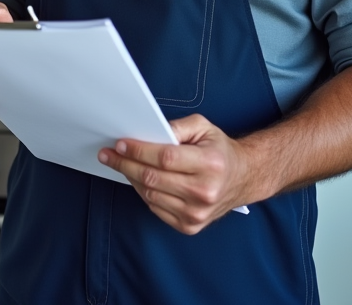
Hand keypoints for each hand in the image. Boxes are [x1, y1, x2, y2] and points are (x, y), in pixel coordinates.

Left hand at [97, 113, 252, 234]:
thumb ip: (178, 126)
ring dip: (130, 178)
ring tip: (120, 164)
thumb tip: (150, 131)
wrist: (242, 179)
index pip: (165, 158)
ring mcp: (197, 212)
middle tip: (109, 154)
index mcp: (210, 164)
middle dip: (126, 164)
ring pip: (150, 195)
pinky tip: (137, 179)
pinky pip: (155, 208)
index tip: (121, 144)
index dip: (139, 151)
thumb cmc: (219, 151)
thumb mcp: (204, 128)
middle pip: (153, 178)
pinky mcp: (190, 225)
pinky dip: (142, 192)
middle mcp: (205, 191)